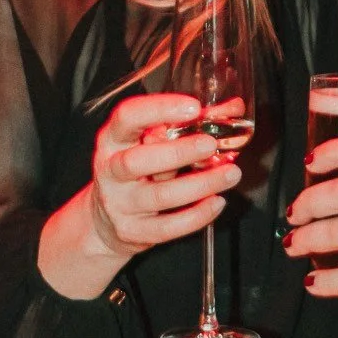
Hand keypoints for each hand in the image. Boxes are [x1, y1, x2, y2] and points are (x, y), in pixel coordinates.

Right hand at [37, 91, 242, 300]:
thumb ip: (187, 124)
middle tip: (211, 144)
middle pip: (138, 160)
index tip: (193, 107)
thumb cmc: (136, 173)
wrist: (104, 222)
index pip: (127, 116)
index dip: (159, 109)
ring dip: (200, 184)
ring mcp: (119, 204)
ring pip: (160, 195)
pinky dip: (197, 215)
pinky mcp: (133, 231)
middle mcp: (110, 170)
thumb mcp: (148, 144)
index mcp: (112, 140)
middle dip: (179, 152)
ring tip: (230, 174)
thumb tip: (233, 108)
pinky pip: (168, 227)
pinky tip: (217, 202)